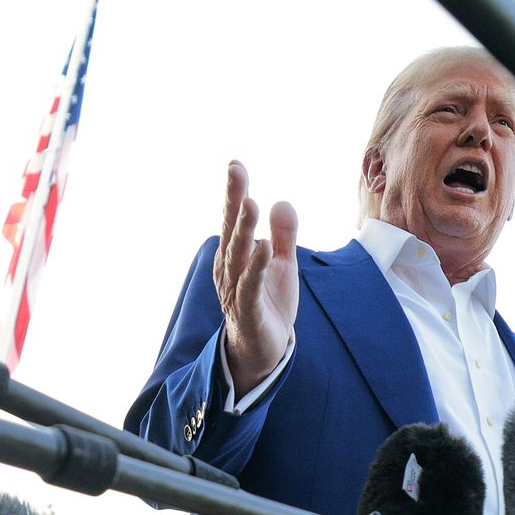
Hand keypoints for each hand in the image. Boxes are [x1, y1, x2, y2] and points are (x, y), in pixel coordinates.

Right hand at [215, 161, 298, 396]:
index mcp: (236, 254)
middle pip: (232, 229)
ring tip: (251, 202)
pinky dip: (256, 267)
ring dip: (244, 229)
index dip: (234, 192)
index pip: (234, 219)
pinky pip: (250, 286)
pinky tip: (264, 248)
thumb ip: (284, 234)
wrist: (265, 350)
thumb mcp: (281, 264)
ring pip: (239, 255)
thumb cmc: (269, 304)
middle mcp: (230, 268)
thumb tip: (282, 202)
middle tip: (236, 171)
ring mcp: (236, 289)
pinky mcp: (248, 310)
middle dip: (234, 200)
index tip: (235, 164)